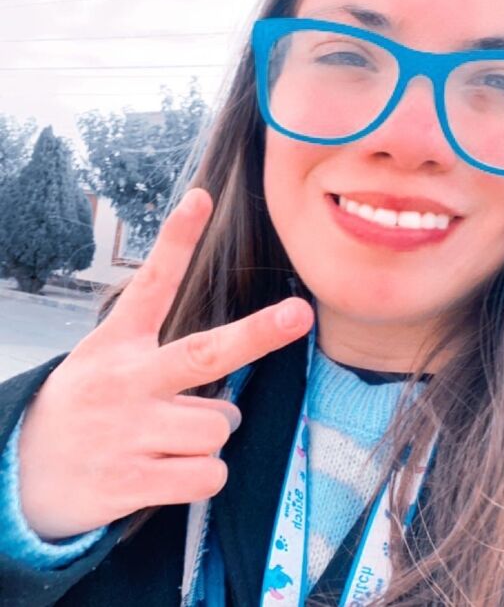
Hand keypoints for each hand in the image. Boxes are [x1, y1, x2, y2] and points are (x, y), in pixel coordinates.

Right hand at [17, 187, 312, 539]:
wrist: (19, 475)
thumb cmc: (83, 407)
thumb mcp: (105, 361)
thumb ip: (166, 366)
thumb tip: (233, 405)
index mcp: (118, 342)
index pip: (153, 283)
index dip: (177, 239)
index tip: (201, 198)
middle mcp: (126, 380)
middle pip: (204, 353)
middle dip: (258, 333)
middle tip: (299, 314)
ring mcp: (128, 432)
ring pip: (219, 426)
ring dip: (209, 435)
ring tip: (169, 439)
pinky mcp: (131, 482)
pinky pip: (208, 474)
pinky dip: (202, 476)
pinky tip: (166, 472)